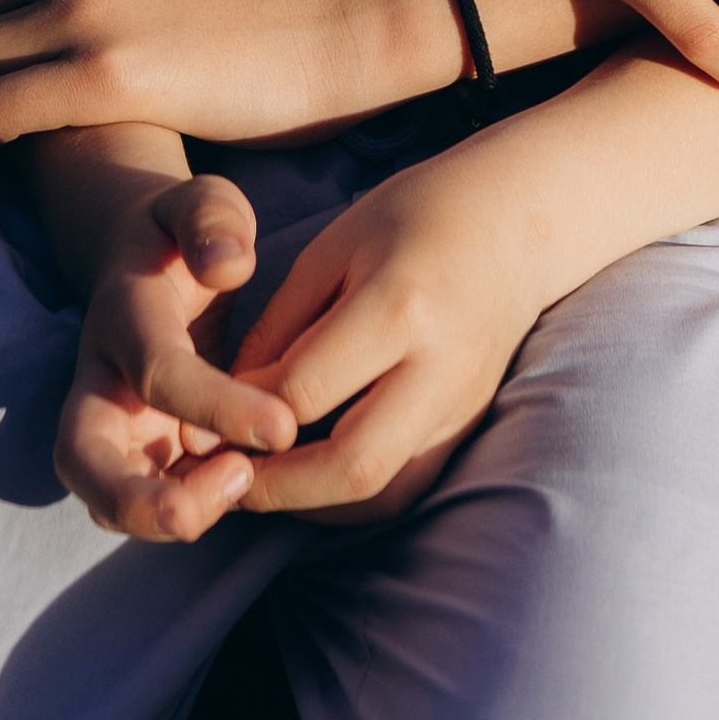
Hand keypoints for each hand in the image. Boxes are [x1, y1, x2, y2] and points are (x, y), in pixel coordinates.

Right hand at [55, 177, 298, 539]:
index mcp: (122, 315)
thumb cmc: (185, 232)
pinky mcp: (136, 454)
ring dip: (168, 516)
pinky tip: (248, 486)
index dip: (215, 405)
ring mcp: (113, 424)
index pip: (155, 371)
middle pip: (82, 458)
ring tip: (246, 484)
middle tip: (220, 499)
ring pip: (105, 498)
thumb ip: (211, 217)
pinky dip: (190, 512)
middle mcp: (101, 380)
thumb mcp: (202, 199)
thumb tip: (228, 263)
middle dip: (137, 500)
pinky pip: (146, 504)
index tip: (283, 427)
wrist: (144, 258)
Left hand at [228, 147, 538, 525]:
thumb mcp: (333, 247)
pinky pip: (406, 485)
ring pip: (382, 491)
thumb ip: (282, 324)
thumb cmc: (414, 216)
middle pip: (352, 464)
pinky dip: (352, 496)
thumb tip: (231, 397)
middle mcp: (437, 369)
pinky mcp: (468, 426)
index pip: (306, 389)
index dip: (244, 409)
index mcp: (398, 307)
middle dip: (277, 487)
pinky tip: (310, 479)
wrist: (515, 223)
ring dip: (312, 502)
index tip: (203, 411)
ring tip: (259, 485)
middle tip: (223, 477)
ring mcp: (461, 407)